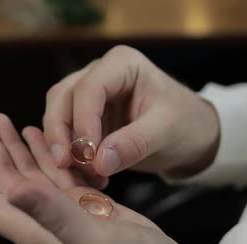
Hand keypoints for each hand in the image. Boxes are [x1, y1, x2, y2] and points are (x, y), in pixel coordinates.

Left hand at [0, 111, 182, 243]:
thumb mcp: (88, 238)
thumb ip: (51, 213)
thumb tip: (12, 190)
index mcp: (31, 228)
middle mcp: (39, 219)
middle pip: (0, 178)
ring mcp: (59, 210)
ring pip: (25, 172)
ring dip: (10, 145)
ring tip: (0, 118)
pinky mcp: (79, 204)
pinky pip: (52, 172)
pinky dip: (42, 151)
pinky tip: (36, 134)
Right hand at [43, 45, 219, 180]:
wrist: (191, 135)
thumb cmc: (184, 124)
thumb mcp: (166, 132)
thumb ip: (134, 144)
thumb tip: (98, 162)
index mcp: (122, 64)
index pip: (88, 89)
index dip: (82, 122)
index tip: (88, 156)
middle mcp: (98, 72)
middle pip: (61, 98)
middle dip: (61, 135)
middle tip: (67, 167)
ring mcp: (87, 93)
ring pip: (55, 114)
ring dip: (61, 146)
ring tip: (80, 175)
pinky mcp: (82, 116)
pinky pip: (62, 132)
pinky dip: (67, 154)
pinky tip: (83, 175)